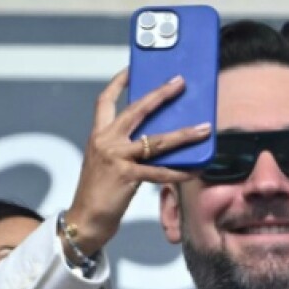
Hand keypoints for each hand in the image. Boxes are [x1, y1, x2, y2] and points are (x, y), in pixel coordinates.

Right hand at [66, 69, 211, 254]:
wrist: (85, 220)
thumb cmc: (98, 193)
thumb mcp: (105, 163)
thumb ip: (123, 148)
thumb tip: (155, 140)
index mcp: (98, 135)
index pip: (105, 101)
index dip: (119, 82)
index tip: (133, 68)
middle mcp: (106, 141)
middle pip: (137, 110)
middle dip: (160, 94)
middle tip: (180, 83)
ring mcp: (116, 158)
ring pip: (156, 141)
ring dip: (183, 134)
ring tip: (203, 129)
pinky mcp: (127, 177)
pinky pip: (160, 172)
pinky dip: (179, 172)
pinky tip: (195, 171)